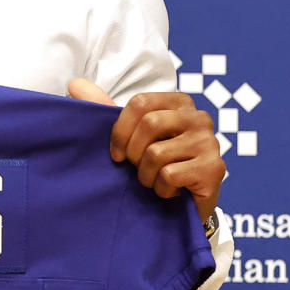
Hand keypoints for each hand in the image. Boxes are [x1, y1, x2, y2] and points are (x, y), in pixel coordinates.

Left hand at [68, 79, 223, 222]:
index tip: (116, 154)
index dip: (120, 130)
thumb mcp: (129, 134)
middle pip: (149, 124)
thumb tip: (74, 84)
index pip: (140, 102)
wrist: (182, 205)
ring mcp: (210, 142)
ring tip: (155, 180)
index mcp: (179, 102)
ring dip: (146, 176)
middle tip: (138, 169)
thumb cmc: (155, 164)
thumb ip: (103, 107)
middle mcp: (199, 117)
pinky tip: (170, 191)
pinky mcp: (214, 169)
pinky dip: (161, 189)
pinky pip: (170, 175)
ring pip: (157, 153)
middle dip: (133, 154)